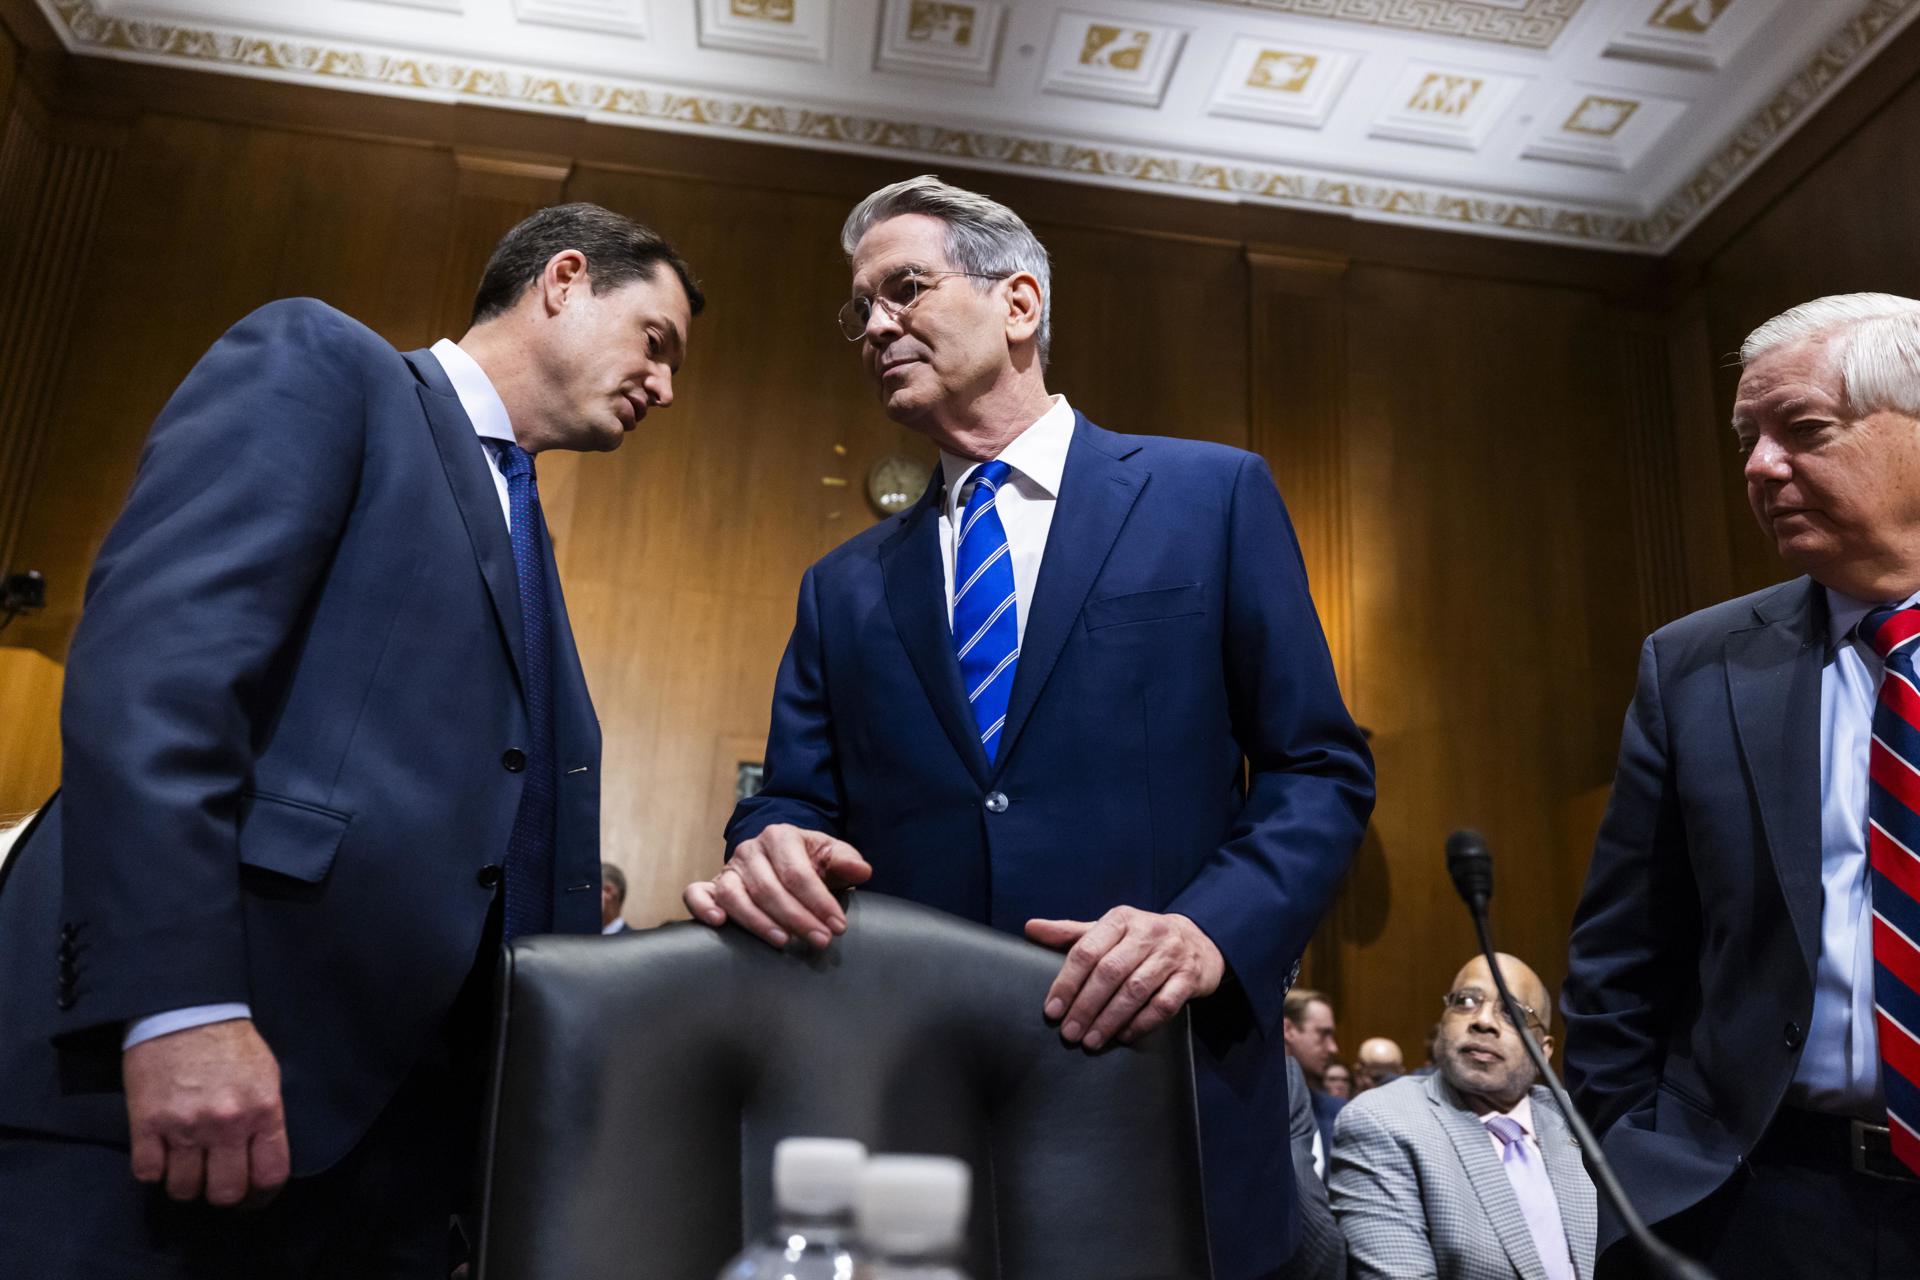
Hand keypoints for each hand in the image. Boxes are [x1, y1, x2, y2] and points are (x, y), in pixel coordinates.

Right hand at [123, 1018, 289, 1207]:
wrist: (184, 1010)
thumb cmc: (230, 1042)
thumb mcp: (266, 1076)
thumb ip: (266, 1118)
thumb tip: (262, 1156)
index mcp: (263, 1110)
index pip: (270, 1175)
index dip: (262, 1195)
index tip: (253, 1197)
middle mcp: (226, 1124)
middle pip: (225, 1192)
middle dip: (222, 1194)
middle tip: (216, 1182)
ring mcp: (184, 1126)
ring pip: (184, 1189)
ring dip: (185, 1184)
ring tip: (187, 1166)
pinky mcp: (146, 1123)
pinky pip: (148, 1173)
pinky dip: (153, 1171)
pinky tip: (161, 1155)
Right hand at [683, 823, 871, 950]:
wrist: (779, 856)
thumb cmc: (808, 860)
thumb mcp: (830, 855)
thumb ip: (846, 861)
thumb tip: (862, 871)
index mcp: (780, 836)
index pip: (798, 873)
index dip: (819, 902)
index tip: (837, 927)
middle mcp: (750, 850)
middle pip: (769, 888)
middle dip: (797, 918)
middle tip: (820, 941)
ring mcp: (728, 868)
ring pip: (734, 895)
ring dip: (758, 921)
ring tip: (782, 942)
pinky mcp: (711, 885)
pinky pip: (696, 893)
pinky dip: (702, 907)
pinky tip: (718, 923)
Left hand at [1026, 907, 1223, 1049]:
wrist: (1196, 941)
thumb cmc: (1140, 939)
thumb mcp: (1108, 930)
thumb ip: (1071, 933)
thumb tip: (1030, 928)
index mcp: (1121, 919)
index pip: (1086, 951)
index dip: (1067, 983)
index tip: (1052, 1010)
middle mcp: (1147, 933)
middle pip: (1110, 973)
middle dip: (1086, 1006)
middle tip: (1069, 1032)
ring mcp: (1171, 955)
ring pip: (1136, 990)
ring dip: (1110, 1019)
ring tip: (1091, 1041)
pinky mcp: (1189, 978)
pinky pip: (1164, 1005)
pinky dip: (1142, 1023)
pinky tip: (1124, 1037)